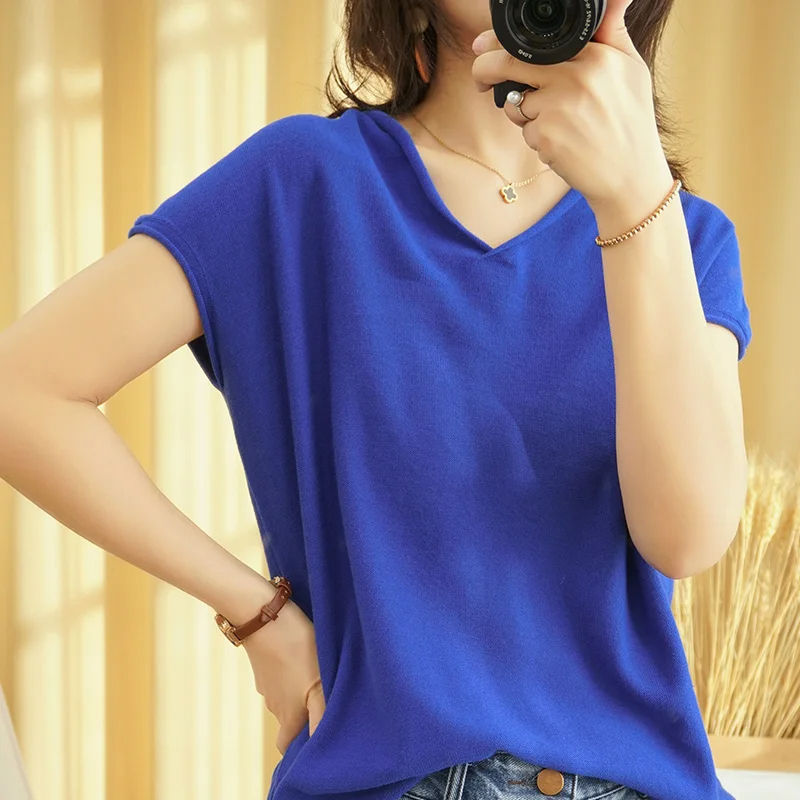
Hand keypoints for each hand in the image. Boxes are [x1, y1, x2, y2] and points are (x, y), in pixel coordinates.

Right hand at [241, 592, 325, 753]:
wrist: (263, 615)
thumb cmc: (297, 650)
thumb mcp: (319, 683)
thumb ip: (322, 716)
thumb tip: (326, 746)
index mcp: (288, 716)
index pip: (287, 747)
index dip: (300, 750)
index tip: (317, 740)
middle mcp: (275, 706)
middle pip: (290, 722)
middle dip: (306, 717)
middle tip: (328, 700)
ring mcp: (267, 685)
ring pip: (286, 697)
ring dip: (300, 691)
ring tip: (320, 676)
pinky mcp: (264, 665)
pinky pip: (281, 676)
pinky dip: (291, 673)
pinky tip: (304, 657)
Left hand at [470, 0, 673, 214]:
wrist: (629, 176)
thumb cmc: (630, 120)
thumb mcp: (630, 67)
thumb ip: (612, 30)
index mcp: (594, 55)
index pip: (533, 40)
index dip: (497, 42)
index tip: (482, 46)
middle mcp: (574, 77)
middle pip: (507, 64)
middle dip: (484, 71)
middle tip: (481, 81)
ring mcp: (557, 108)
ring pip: (515, 102)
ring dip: (524, 113)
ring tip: (560, 123)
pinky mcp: (546, 137)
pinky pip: (525, 131)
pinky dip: (536, 138)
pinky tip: (563, 143)